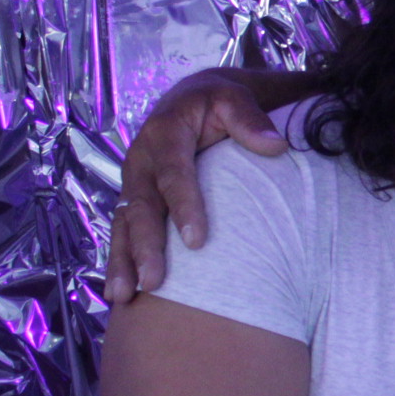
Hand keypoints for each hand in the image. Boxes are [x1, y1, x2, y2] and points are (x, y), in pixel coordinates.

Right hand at [105, 69, 285, 303]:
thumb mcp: (234, 99)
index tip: (196, 241)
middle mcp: (141, 160)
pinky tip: (120, 293)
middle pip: (142, 207)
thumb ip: (250, 120)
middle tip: (154, 282)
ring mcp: (133, 182)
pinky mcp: (133, 199)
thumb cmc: (218, 102)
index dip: (183, 206)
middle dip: (145, 246)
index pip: (174, 173)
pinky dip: (119, 261)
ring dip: (122, 261)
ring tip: (123, 296)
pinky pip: (122, 232)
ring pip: (124, 224)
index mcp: (165, 134)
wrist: (190, 99)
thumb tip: (275, 145)